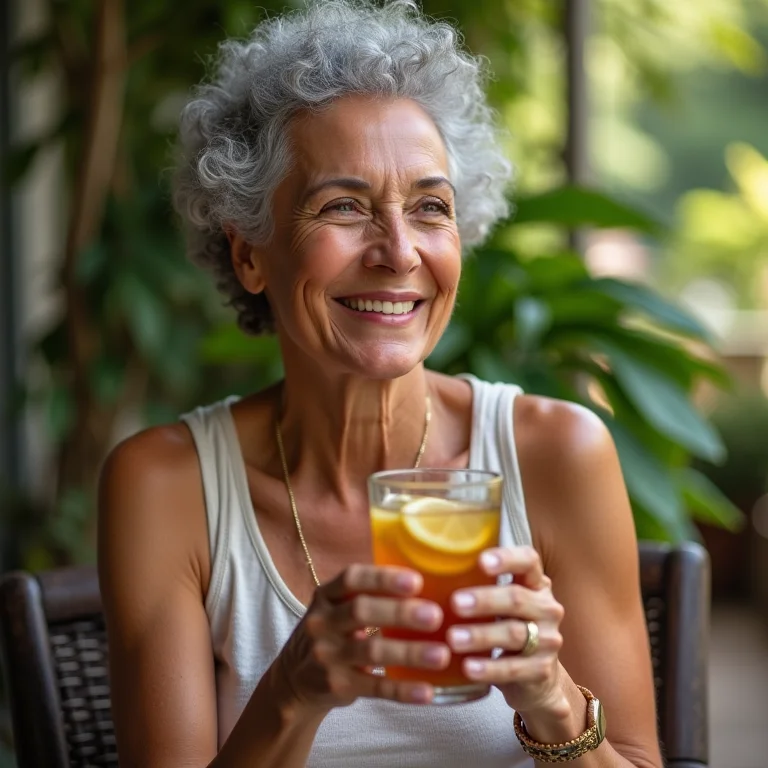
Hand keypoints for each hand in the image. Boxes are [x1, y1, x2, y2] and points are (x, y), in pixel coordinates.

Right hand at [275, 564, 450, 713]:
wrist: (294, 680)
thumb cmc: (332, 633)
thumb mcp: (336, 607)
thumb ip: (368, 594)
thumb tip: (426, 580)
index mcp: (326, 596)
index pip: (352, 578)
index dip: (383, 578)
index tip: (416, 580)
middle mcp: (322, 623)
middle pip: (361, 611)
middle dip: (400, 612)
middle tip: (435, 615)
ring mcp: (328, 656)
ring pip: (371, 651)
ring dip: (408, 653)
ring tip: (441, 655)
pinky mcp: (338, 686)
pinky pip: (375, 688)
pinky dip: (402, 690)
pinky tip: (428, 691)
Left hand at [446, 546, 564, 714]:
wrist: (535, 678)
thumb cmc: (505, 626)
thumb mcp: (499, 603)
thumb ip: (476, 584)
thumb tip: (421, 564)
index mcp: (535, 583)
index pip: (528, 560)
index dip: (507, 558)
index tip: (481, 561)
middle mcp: (546, 608)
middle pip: (516, 599)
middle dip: (484, 600)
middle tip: (455, 602)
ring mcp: (547, 640)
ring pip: (514, 634)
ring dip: (481, 636)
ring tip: (452, 638)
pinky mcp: (542, 670)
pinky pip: (513, 669)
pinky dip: (489, 668)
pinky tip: (467, 668)